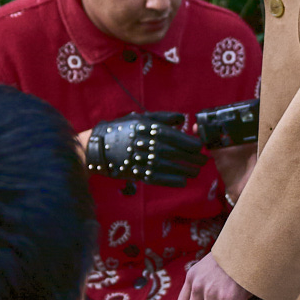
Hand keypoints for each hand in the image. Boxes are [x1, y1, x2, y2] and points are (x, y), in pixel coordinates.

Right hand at [85, 113, 205, 192]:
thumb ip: (162, 117)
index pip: (174, 136)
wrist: (97, 147)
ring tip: (196, 171)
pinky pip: (156, 178)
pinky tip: (182, 181)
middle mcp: (144, 143)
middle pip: (174, 152)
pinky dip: (171, 181)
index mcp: (146, 128)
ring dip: (185, 170)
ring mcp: (139, 159)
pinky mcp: (135, 173)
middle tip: (203, 161)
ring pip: (168, 166)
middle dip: (192, 158)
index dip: (189, 143)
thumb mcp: (140, 117)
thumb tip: (182, 119)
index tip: (200, 147)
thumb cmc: (121, 129)